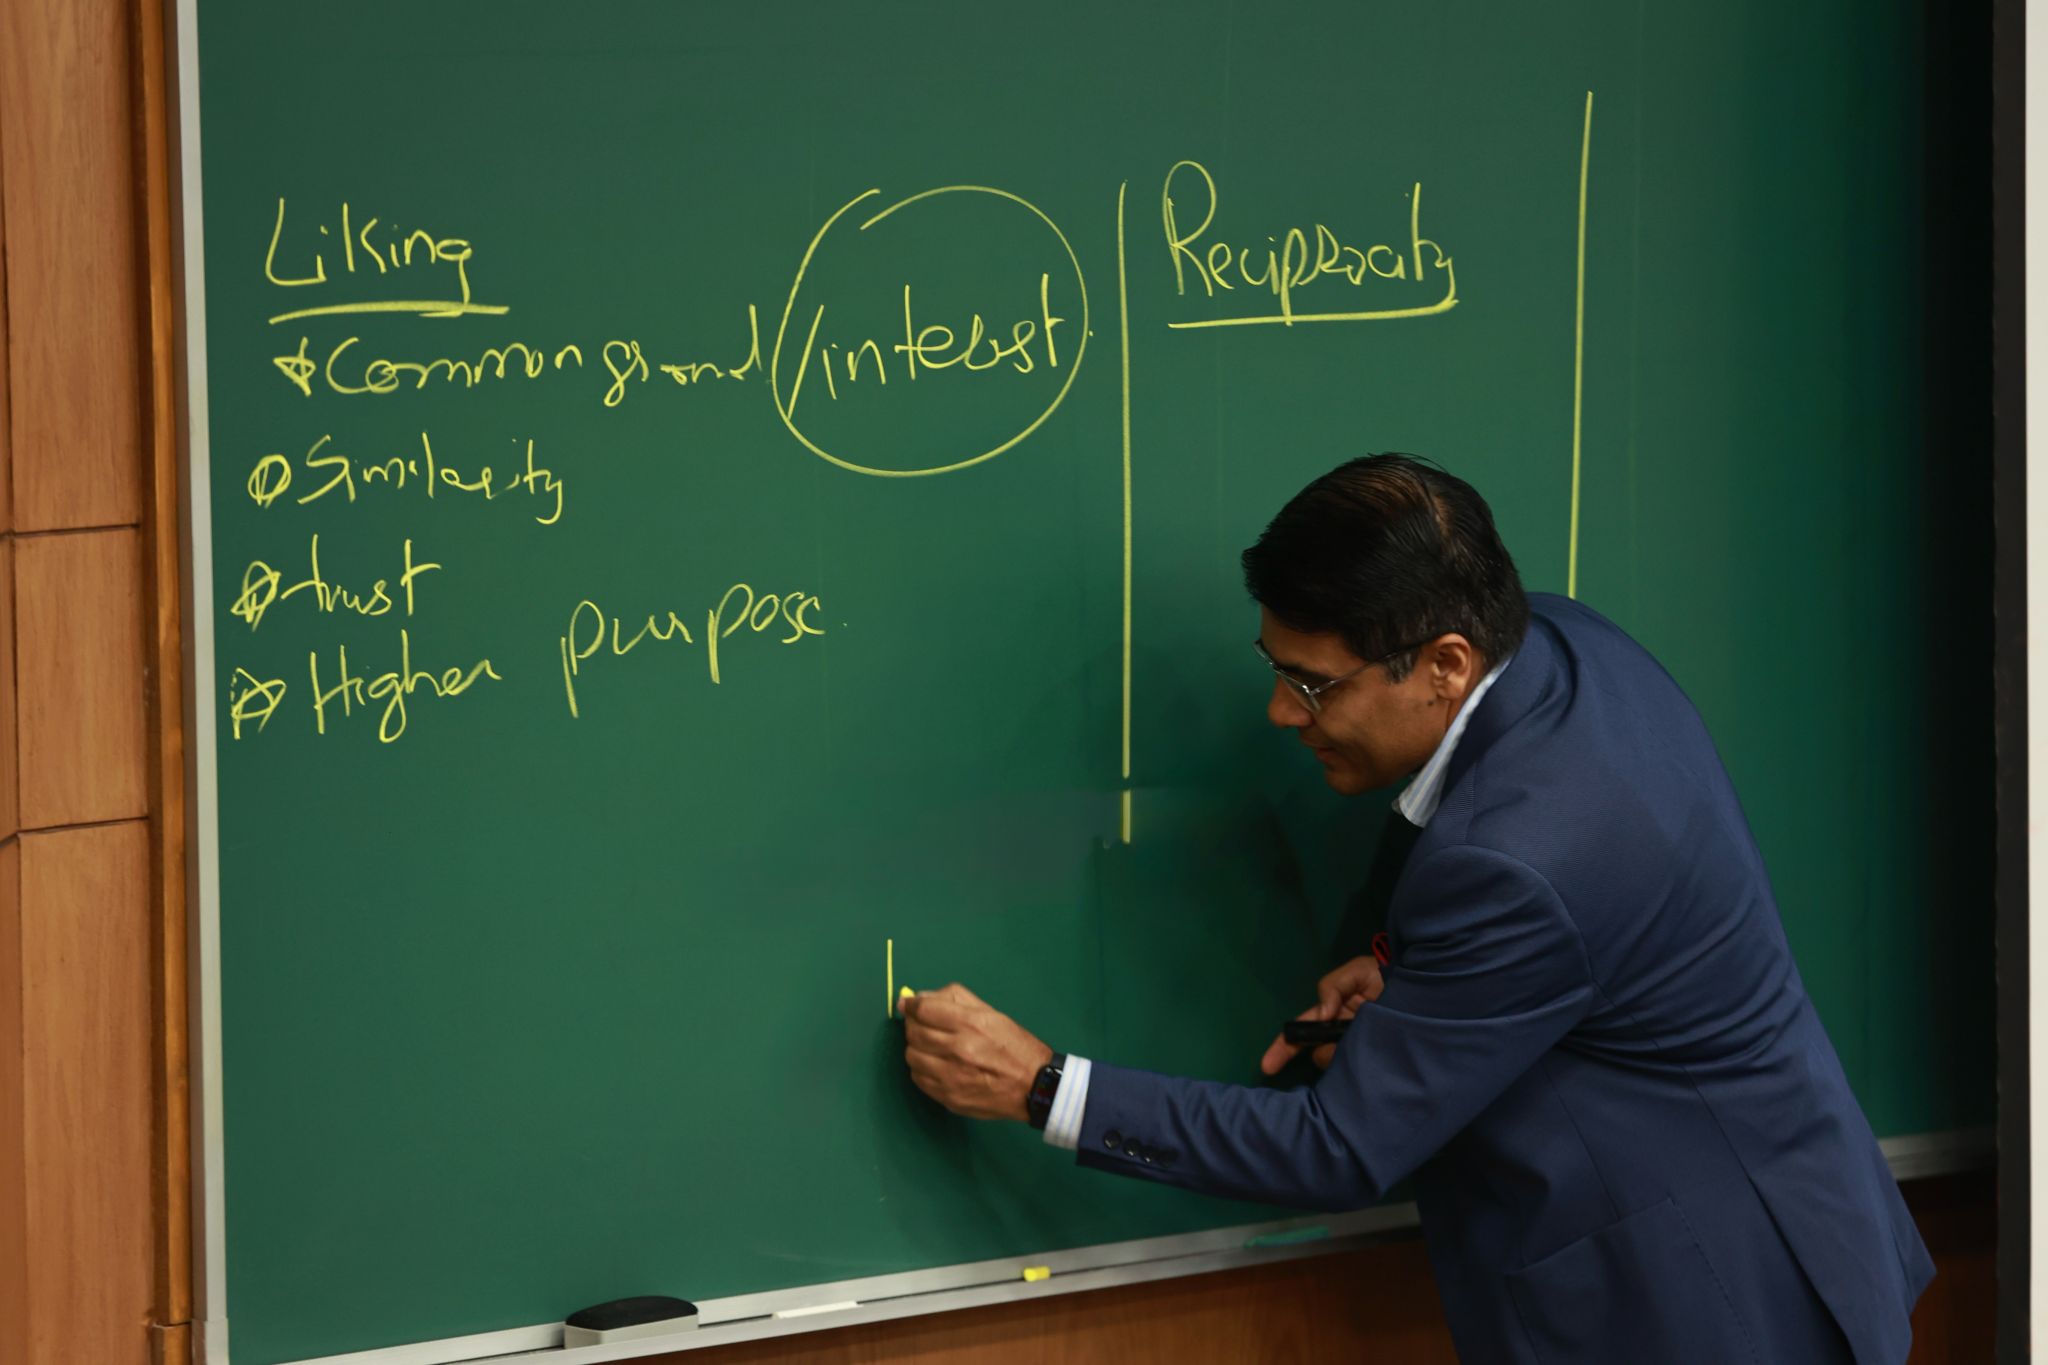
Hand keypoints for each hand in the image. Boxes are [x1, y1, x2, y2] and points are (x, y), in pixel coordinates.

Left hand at [901, 983, 1053, 1121]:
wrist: (1034, 1086)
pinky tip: (935, 1064)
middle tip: (920, 1024)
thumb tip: (920, 997)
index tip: (908, 1004)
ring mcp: (952, 1077)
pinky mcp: (949, 1097)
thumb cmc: (1014, 1046)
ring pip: (911, 1056)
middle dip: (913, 1024)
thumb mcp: (991, 1013)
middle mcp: (959, 1050)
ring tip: (930, 1046)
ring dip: (916, 1047)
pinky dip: (921, 1068)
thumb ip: (955, 999)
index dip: (911, 1005)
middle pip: (914, 1032)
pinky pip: (918, 1079)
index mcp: (971, 1024)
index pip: (924, 1010)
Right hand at [1259, 955, 1384, 1074]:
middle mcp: (1342, 1034)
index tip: (1267, 1067)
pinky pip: (1362, 1067)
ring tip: (1371, 1033)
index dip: (1283, 1048)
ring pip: (1339, 1063)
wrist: (1424, 983)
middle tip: (1349, 1037)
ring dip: (1346, 1055)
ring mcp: (1361, 1048)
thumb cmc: (1385, 973)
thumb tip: (1323, 1014)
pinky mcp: (1381, 1058)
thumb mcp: (1356, 971)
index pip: (1301, 1031)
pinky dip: (1363, 1063)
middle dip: (1325, 1053)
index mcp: (1332, 1013)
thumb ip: (1333, 987)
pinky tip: (1377, 1050)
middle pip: (1319, 1053)